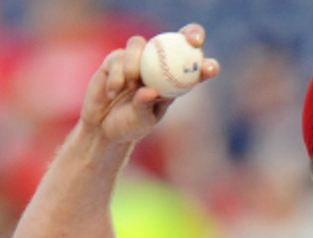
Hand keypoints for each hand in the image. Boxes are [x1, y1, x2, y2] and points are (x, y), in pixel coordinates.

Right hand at [80, 23, 220, 144]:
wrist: (102, 128)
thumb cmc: (128, 126)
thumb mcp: (141, 120)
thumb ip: (145, 105)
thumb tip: (152, 91)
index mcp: (171, 83)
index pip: (193, 70)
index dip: (206, 65)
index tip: (211, 68)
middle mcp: (156, 67)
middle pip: (176, 41)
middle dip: (191, 33)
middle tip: (191, 40)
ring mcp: (135, 60)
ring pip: (139, 44)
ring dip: (134, 63)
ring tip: (130, 85)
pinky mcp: (115, 60)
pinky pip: (118, 56)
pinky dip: (117, 75)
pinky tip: (113, 92)